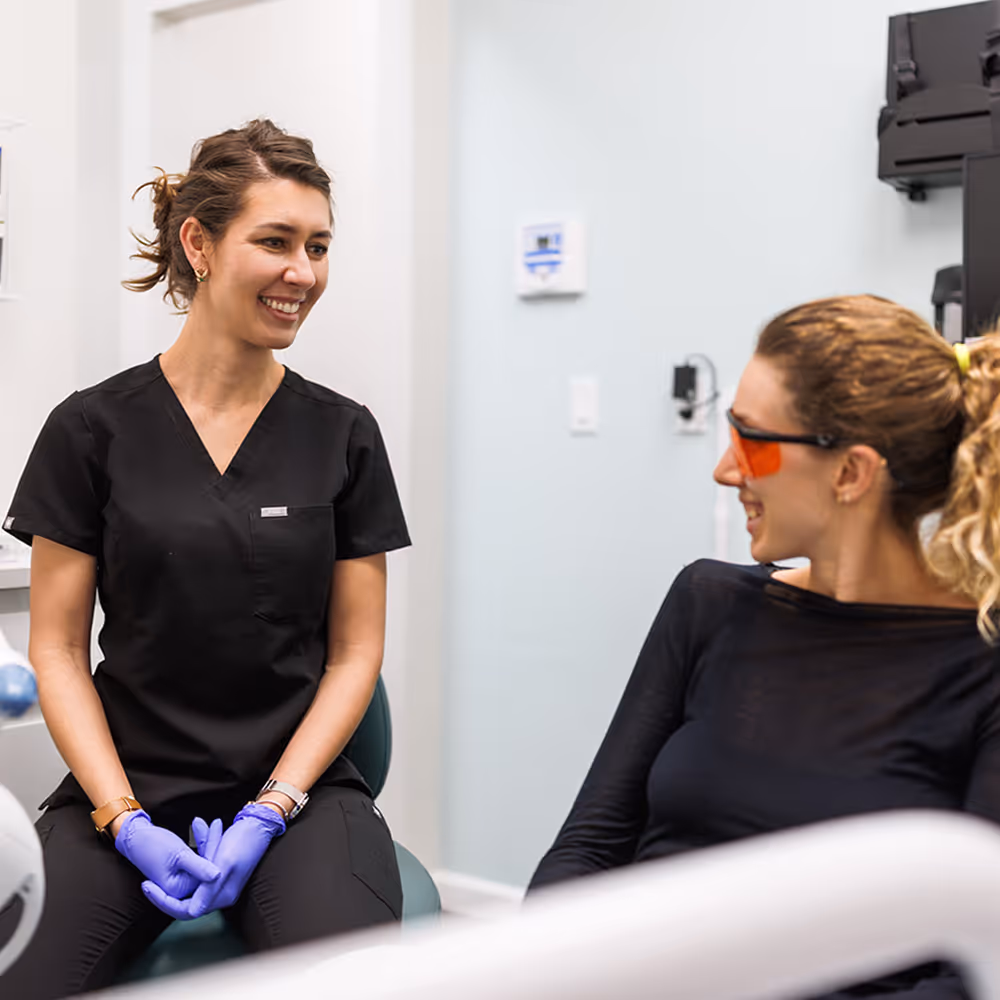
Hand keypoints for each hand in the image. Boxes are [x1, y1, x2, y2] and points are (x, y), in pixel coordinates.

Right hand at [115, 810, 221, 901]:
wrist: (135, 837)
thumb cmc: (152, 845)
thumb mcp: (177, 854)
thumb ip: (198, 866)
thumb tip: (219, 876)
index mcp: (179, 891)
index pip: (207, 878)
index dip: (216, 853)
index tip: (218, 828)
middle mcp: (181, 892)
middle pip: (208, 872)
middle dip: (214, 847)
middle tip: (217, 823)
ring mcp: (184, 883)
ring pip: (206, 864)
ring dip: (211, 843)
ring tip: (214, 823)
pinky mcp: (185, 873)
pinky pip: (201, 861)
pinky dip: (205, 845)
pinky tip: (209, 828)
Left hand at [141, 803, 284, 919]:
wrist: (259, 824)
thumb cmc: (243, 841)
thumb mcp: (224, 862)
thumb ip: (208, 888)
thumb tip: (191, 912)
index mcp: (222, 896)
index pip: (186, 911)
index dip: (164, 902)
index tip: (148, 886)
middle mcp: (220, 894)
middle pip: (186, 900)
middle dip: (169, 886)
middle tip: (148, 880)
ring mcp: (220, 884)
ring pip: (191, 884)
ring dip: (184, 865)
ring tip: (171, 855)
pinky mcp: (219, 872)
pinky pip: (198, 872)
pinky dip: (193, 859)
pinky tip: (191, 843)